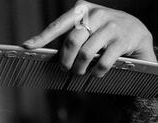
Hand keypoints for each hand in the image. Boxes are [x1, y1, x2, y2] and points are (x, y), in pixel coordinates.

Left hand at [23, 0, 156, 76]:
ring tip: (80, 72)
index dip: (41, 37)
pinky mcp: (123, 39)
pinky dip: (97, 72)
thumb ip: (68, 38)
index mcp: (81, 9)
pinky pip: (103, 62)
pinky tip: (96, 73)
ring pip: (86, 53)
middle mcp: (96, 14)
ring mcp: (112, 25)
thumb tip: (43, 53)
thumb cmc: (102, 33)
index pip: (57, 25)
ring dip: (80, 68)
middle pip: (71, 41)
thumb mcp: (85, 29)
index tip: (27, 46)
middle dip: (65, 60)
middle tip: (65, 69)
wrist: (136, 32)